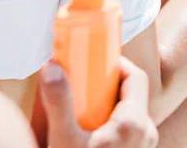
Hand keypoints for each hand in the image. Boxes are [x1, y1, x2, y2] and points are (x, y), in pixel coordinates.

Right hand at [39, 58, 158, 147]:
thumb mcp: (64, 139)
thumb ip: (59, 102)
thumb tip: (52, 66)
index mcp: (134, 123)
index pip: (135, 77)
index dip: (116, 62)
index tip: (93, 59)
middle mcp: (145, 133)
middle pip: (130, 92)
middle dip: (105, 82)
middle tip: (81, 81)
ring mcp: (142, 147)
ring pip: (127, 110)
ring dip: (105, 101)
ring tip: (81, 105)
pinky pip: (126, 127)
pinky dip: (108, 118)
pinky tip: (86, 126)